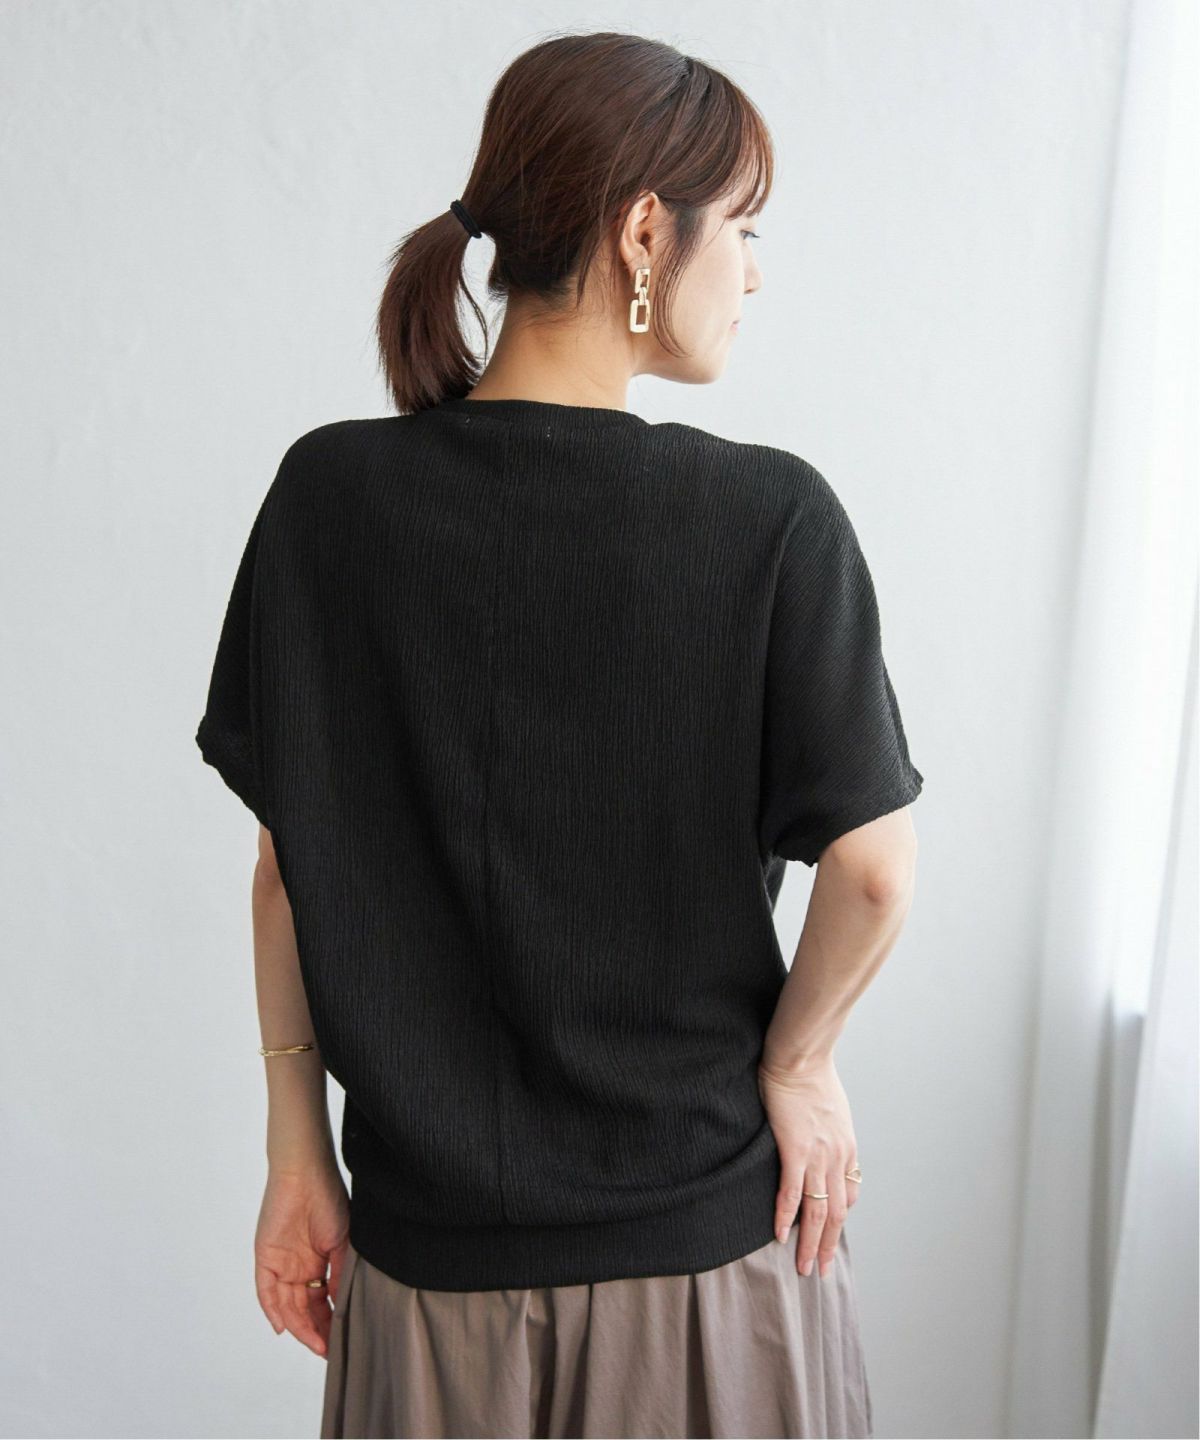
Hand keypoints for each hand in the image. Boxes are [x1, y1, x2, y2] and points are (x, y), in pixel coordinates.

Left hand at [254, 1161, 350, 1356]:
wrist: (306, 1173)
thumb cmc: (330, 1199)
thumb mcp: (344, 1242)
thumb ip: (342, 1274)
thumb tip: (344, 1306)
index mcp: (320, 1262)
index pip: (323, 1301)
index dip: (331, 1322)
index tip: (342, 1341)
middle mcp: (299, 1267)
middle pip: (305, 1308)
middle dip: (316, 1331)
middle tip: (329, 1349)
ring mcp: (281, 1264)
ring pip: (287, 1305)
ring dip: (299, 1327)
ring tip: (316, 1344)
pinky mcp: (265, 1258)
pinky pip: (266, 1292)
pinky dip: (273, 1311)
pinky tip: (284, 1328)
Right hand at [757, 1055, 859, 1277]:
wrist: (801, 1058)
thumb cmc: (812, 1075)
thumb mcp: (832, 1107)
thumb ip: (829, 1128)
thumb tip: (820, 1137)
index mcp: (847, 1147)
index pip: (850, 1194)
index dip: (839, 1218)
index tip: (829, 1234)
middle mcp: (838, 1158)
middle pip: (837, 1213)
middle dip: (828, 1244)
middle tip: (819, 1269)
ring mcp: (818, 1156)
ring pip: (818, 1211)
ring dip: (810, 1243)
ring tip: (803, 1266)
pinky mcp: (795, 1150)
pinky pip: (792, 1193)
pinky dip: (787, 1218)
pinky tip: (780, 1236)